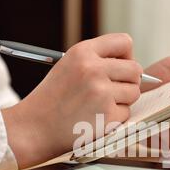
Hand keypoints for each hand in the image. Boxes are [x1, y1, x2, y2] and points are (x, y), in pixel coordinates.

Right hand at [2, 33, 142, 168]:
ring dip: (122, 101)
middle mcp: (93, 69)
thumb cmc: (52, 99)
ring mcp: (101, 93)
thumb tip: (134, 67)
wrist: (33, 128)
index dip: (126, 56)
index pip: (124, 42)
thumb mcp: (68, 66)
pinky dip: (114, 119)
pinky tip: (94, 119)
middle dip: (128, 82)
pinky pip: (126, 113)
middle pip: (135, 69)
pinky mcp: (106, 116)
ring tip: (99, 106)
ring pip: (134, 92)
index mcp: (82, 52)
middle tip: (112, 91)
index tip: (119, 68)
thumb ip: (97, 61)